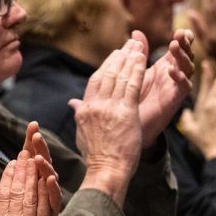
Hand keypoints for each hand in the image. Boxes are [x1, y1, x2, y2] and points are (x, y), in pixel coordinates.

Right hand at [0, 152, 54, 215]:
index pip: (2, 194)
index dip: (8, 177)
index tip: (11, 163)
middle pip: (17, 190)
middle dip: (21, 169)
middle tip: (24, 153)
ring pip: (30, 194)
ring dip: (33, 175)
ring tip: (34, 159)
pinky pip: (44, 206)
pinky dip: (45, 190)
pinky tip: (47, 178)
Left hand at [20, 121, 62, 215]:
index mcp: (26, 185)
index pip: (30, 158)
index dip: (31, 142)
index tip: (32, 125)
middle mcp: (39, 191)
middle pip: (41, 164)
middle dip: (40, 149)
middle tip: (36, 134)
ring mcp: (47, 202)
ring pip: (49, 179)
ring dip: (45, 166)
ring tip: (38, 156)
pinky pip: (53, 200)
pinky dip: (52, 189)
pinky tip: (49, 178)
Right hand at [69, 38, 145, 202]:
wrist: (106, 170)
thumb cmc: (97, 157)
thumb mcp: (83, 133)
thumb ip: (80, 114)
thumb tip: (72, 103)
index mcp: (85, 110)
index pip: (95, 81)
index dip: (106, 66)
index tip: (115, 56)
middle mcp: (95, 105)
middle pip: (107, 74)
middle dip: (119, 57)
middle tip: (129, 44)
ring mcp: (109, 108)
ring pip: (120, 76)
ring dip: (130, 59)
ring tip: (138, 47)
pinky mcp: (125, 112)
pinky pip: (132, 85)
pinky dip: (137, 69)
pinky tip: (143, 59)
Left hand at [136, 29, 193, 148]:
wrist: (131, 124)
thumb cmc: (133, 97)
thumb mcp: (135, 71)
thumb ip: (138, 52)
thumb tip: (136, 32)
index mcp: (165, 66)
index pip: (178, 49)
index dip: (183, 39)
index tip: (182, 30)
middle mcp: (174, 75)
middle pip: (186, 56)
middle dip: (185, 44)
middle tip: (181, 34)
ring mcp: (176, 87)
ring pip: (187, 68)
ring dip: (182, 57)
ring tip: (173, 46)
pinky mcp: (175, 99)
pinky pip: (183, 87)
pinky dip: (179, 77)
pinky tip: (171, 70)